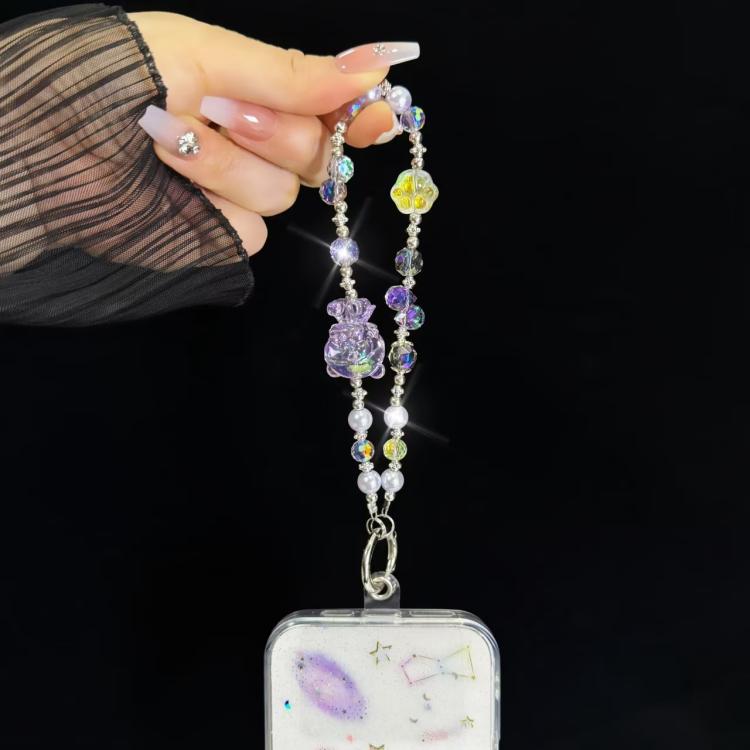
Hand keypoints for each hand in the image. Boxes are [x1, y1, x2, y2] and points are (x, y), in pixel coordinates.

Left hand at [129, 12, 418, 255]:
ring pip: (283, 193)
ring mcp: (233, 193)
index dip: (355, 113)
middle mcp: (250, 144)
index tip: (375, 113)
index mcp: (250, 90)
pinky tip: (172, 183)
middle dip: (276, 131)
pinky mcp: (216, 238)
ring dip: (229, 164)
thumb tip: (375, 68)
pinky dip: (214, 203)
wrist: (46, 144)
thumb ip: (289, 72)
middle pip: (315, 154)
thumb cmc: (112, 80)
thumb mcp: (204, 55)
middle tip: (224, 110)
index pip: (326, 109)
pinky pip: (253, 230)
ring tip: (170, 141)